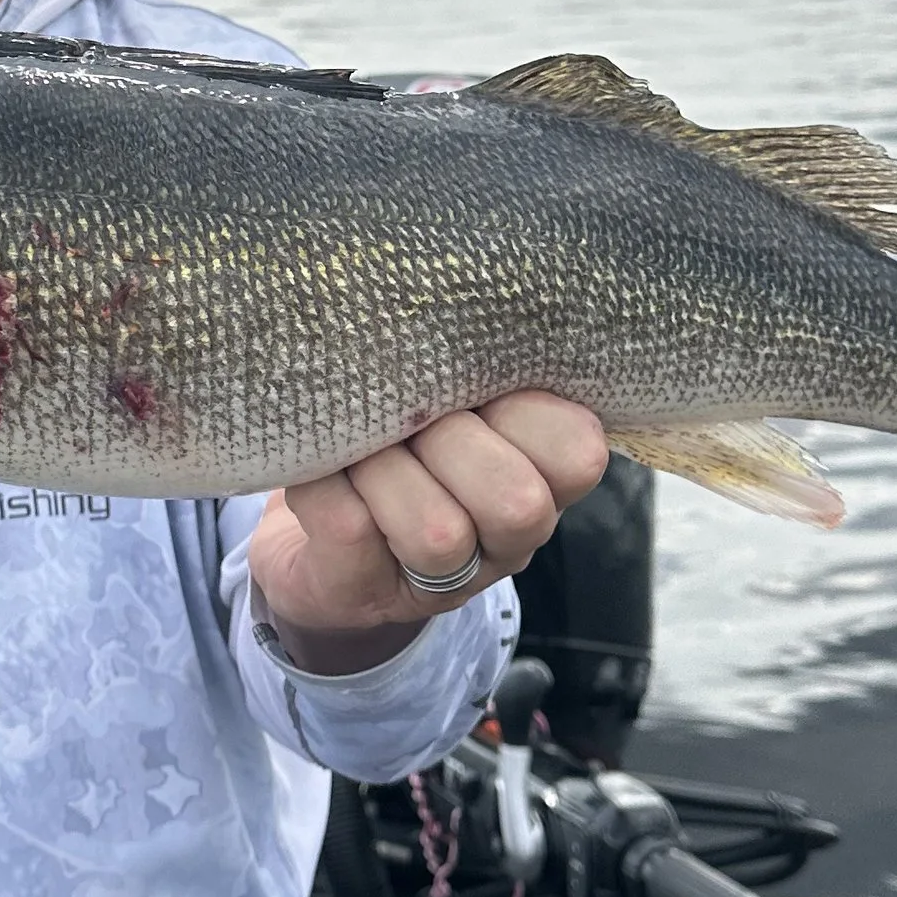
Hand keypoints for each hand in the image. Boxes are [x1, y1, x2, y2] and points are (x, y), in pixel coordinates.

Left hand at [247, 391, 607, 675]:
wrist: (316, 541)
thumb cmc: (402, 439)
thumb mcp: (456, 396)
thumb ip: (475, 363)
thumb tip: (453, 301)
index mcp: (545, 479)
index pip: (580, 451)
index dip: (522, 407)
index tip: (474, 383)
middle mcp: (508, 541)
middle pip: (516, 500)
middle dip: (450, 440)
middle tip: (410, 419)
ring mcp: (441, 580)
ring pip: (436, 529)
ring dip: (383, 469)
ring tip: (359, 447)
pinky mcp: (364, 594)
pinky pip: (351, 527)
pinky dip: (324, 482)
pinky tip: (319, 468)